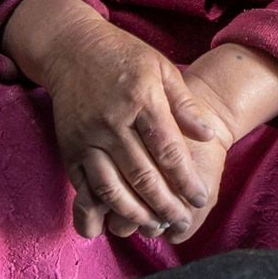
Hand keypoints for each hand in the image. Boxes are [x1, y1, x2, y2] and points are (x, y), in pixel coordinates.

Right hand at [14, 5, 219, 239]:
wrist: (73, 49)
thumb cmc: (125, 57)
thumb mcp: (162, 69)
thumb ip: (185, 104)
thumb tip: (208, 135)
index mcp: (141, 100)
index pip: (167, 149)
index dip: (185, 179)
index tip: (200, 198)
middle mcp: (112, 122)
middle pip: (141, 175)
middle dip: (165, 205)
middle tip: (182, 223)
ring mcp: (87, 138)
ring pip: (111, 188)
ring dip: (134, 214)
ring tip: (155, 228)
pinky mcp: (69, 149)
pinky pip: (83, 186)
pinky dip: (97, 210)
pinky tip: (112, 225)